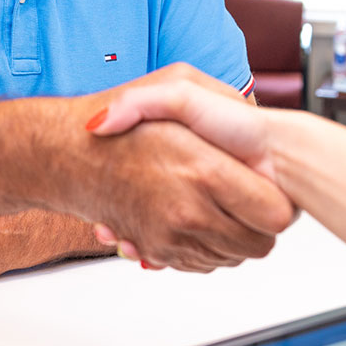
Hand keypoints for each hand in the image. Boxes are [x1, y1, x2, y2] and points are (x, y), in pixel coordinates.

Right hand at [68, 65, 294, 271]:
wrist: (71, 155)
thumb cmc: (126, 123)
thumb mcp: (175, 84)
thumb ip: (216, 100)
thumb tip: (249, 130)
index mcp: (204, 170)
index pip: (275, 214)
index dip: (275, 201)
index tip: (265, 185)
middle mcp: (189, 212)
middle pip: (259, 244)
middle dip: (258, 224)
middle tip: (248, 198)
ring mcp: (172, 237)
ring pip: (232, 256)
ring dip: (231, 236)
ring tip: (218, 203)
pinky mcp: (157, 251)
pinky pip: (201, 262)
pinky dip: (203, 245)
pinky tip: (194, 216)